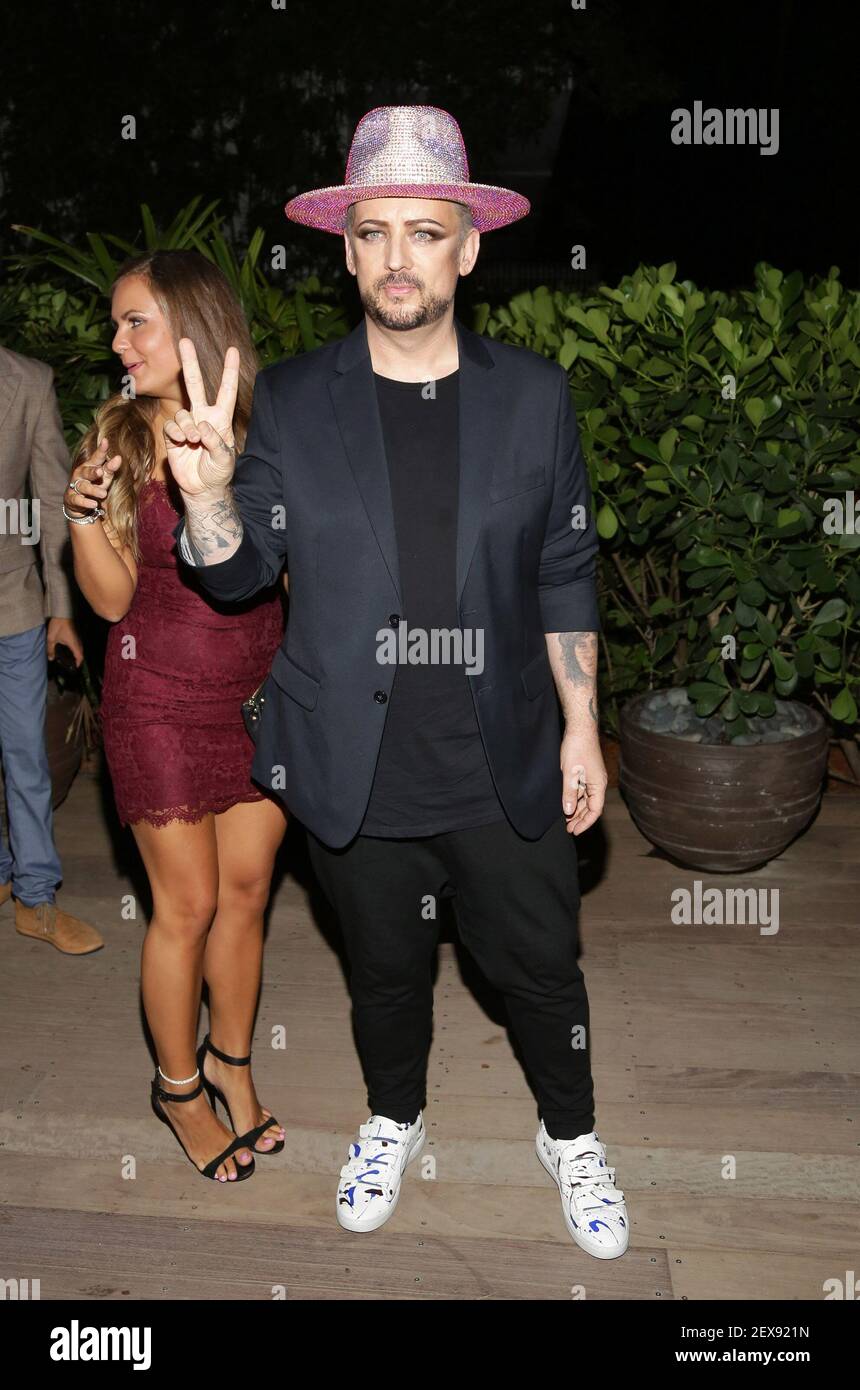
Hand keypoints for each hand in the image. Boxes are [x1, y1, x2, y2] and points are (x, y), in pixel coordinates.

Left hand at [46, 618, 83, 665]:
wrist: (62, 613)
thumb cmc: (58, 625)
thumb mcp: (51, 638)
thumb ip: (50, 649)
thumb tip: (51, 658)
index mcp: (73, 644)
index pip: (79, 656)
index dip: (78, 663)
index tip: (75, 668)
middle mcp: (78, 642)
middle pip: (81, 654)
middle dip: (78, 660)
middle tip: (72, 665)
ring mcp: (78, 638)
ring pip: (80, 649)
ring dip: (77, 654)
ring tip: (71, 658)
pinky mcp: (76, 635)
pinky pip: (78, 645)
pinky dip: (76, 649)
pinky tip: (69, 649)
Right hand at [65, 438, 121, 515]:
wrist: (79, 503)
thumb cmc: (94, 485)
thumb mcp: (104, 477)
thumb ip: (110, 468)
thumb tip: (119, 458)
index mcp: (90, 466)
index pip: (97, 458)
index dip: (101, 450)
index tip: (106, 441)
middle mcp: (81, 474)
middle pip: (87, 471)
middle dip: (93, 471)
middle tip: (100, 472)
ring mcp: (76, 486)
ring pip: (84, 486)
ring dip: (93, 490)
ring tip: (103, 494)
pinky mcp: (72, 498)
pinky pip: (78, 500)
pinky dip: (86, 502)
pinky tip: (93, 504)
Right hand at [163, 338, 239, 497]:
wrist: (201, 488)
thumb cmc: (218, 472)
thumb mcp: (225, 459)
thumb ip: (216, 442)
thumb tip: (202, 427)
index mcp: (220, 418)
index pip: (226, 391)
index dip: (229, 371)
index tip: (232, 350)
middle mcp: (203, 416)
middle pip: (195, 385)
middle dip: (191, 363)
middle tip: (185, 340)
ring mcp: (187, 425)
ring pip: (182, 413)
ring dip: (187, 427)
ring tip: (194, 441)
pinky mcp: (173, 435)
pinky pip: (172, 426)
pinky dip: (177, 433)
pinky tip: (182, 443)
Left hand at [560, 730, 606, 834]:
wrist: (580, 728)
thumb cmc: (577, 748)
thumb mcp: (570, 773)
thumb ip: (569, 793)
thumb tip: (568, 811)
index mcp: (599, 785)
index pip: (595, 811)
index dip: (585, 823)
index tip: (574, 831)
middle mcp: (598, 784)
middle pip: (591, 808)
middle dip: (580, 819)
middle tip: (568, 829)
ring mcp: (593, 779)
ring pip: (586, 801)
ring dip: (577, 811)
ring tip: (566, 821)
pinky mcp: (586, 774)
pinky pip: (582, 792)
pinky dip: (575, 800)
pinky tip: (567, 805)